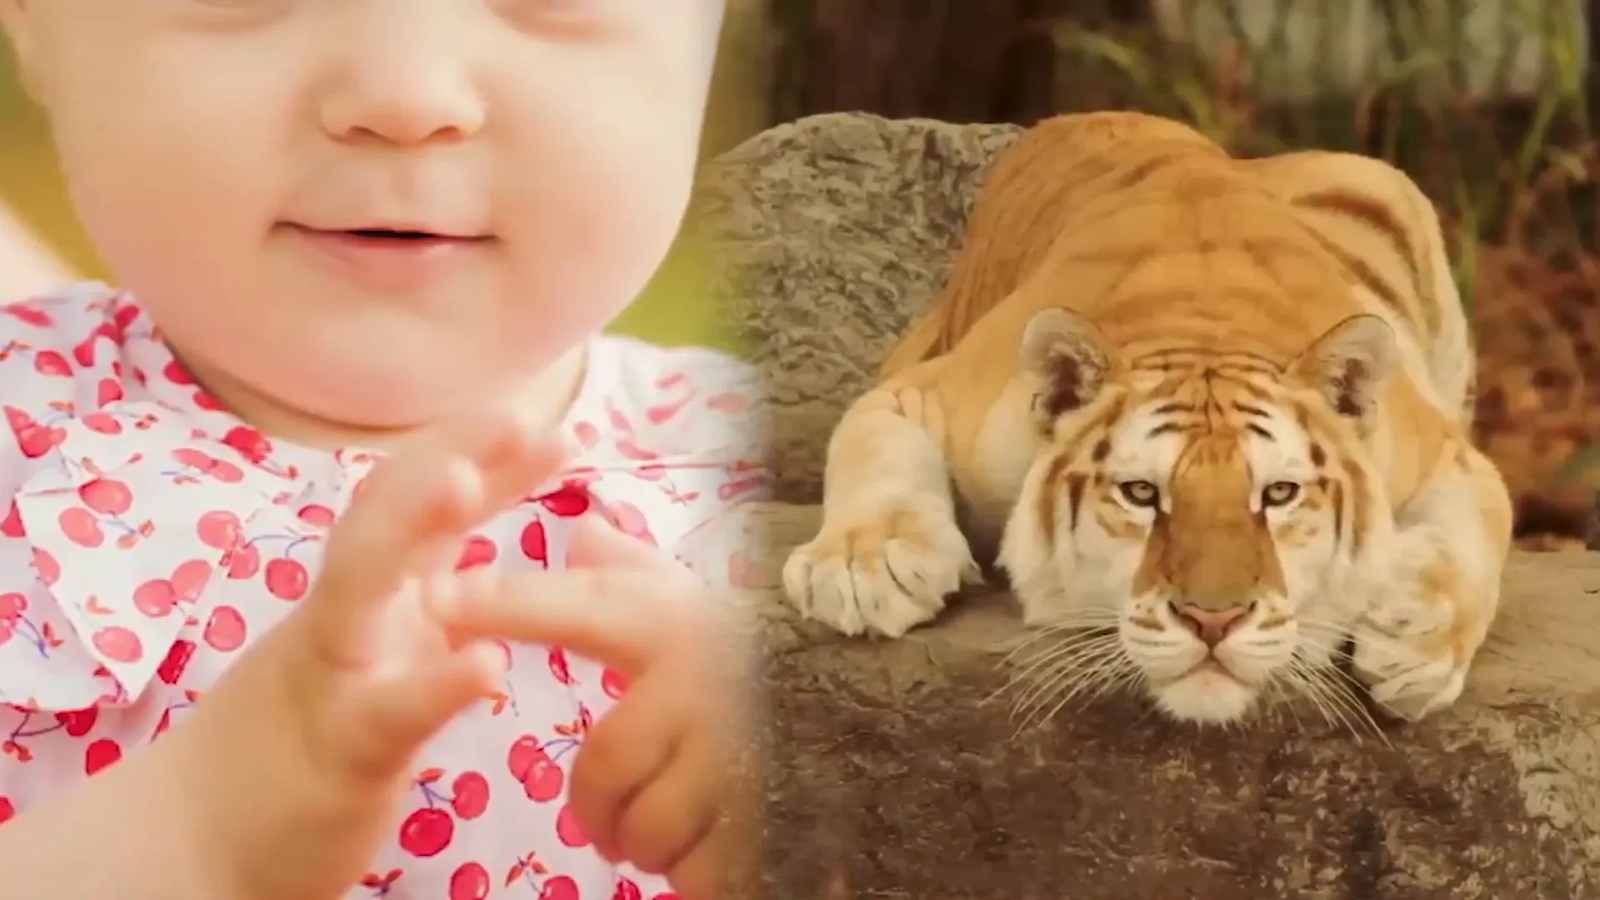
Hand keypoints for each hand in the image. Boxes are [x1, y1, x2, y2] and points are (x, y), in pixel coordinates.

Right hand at [167, 404, 573, 899]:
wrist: (196, 840)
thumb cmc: (304, 734)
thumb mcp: (377, 642)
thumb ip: (429, 583)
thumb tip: (480, 510)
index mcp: (371, 591)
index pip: (420, 500)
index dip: (477, 454)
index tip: (545, 417)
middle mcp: (347, 614)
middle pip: (386, 513)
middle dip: (449, 455)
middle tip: (521, 414)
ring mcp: (333, 674)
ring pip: (361, 586)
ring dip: (411, 526)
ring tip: (467, 481)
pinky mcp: (336, 751)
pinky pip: (385, 714)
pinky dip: (431, 686)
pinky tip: (485, 668)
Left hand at [454, 516, 761, 899]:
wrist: (873, 718)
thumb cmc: (770, 662)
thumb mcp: (705, 608)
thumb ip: (635, 574)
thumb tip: (581, 527)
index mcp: (679, 627)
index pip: (575, 612)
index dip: (506, 605)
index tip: (435, 601)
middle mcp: (704, 684)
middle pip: (605, 765)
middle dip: (600, 805)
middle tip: (614, 815)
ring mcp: (736, 756)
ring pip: (644, 828)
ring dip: (644, 840)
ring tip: (675, 823)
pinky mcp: (761, 823)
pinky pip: (692, 869)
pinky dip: (691, 869)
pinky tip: (715, 841)